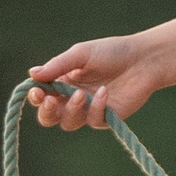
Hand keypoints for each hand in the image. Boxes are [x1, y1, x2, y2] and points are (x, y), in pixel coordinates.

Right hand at [27, 35, 160, 128]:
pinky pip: (93, 120)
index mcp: (63, 82)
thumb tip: (32, 74)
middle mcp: (72, 98)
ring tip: (80, 94)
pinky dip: (96, 108)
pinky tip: (105, 92)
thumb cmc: (112, 52)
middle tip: (51, 101)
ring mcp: (89, 110)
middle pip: (49, 117)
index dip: (36, 97)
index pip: (42, 96)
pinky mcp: (106, 118)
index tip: (37, 91)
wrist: (143, 59)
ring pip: (68, 123)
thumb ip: (58, 65)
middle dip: (47, 112)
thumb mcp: (81, 54)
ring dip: (71, 110)